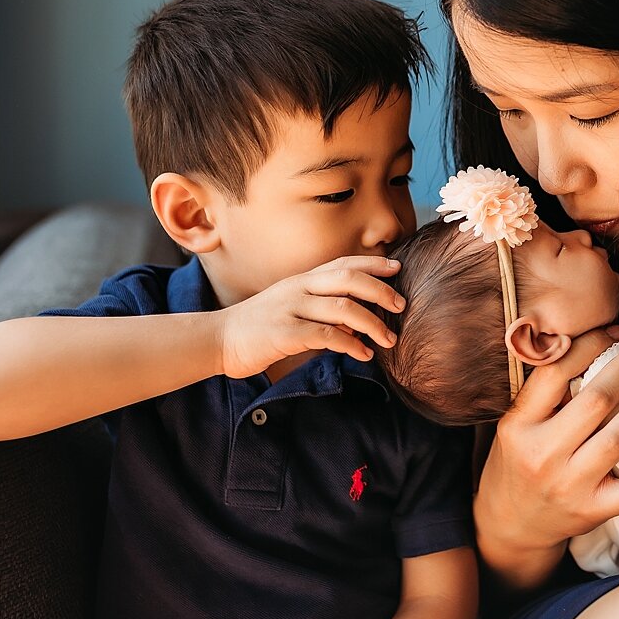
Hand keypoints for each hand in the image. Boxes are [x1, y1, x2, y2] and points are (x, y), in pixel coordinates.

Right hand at [213, 255, 403, 377]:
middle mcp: (298, 288)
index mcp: (301, 280)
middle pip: (348, 279)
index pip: (342, 264)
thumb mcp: (290, 308)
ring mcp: (290, 309)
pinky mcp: (284, 333)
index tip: (398, 267)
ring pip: (342, 307)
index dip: (372, 264)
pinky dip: (351, 345)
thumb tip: (357, 323)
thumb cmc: (258, 327)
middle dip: (380, 290)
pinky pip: (326, 336)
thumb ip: (321, 310)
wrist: (217, 339)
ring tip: (389, 339)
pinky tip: (364, 354)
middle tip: (400, 305)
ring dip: (372, 323)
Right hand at [475, 327, 618, 559]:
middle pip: (597, 400)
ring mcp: (570, 485)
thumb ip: (547, 391)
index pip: (556, 373)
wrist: (509, 523)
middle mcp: (542, 454)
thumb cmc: (518, 461)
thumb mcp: (516, 423)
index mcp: (519, 425)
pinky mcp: (593, 511)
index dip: (591, 345)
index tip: (618, 329)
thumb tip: (601, 341)